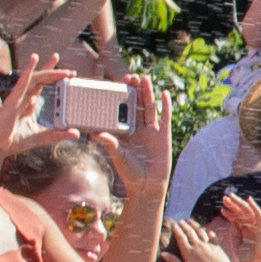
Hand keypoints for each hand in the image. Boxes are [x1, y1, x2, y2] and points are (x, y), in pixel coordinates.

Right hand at [0, 61, 67, 164]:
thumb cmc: (14, 142)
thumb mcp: (41, 137)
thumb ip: (57, 134)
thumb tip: (76, 133)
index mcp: (29, 104)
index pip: (42, 86)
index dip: (54, 78)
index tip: (70, 75)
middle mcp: (23, 98)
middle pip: (39, 79)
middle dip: (53, 70)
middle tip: (70, 70)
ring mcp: (18, 98)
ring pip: (34, 78)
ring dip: (46, 69)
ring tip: (57, 59)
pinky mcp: (12, 100)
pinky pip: (22, 82)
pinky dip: (28, 70)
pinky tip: (34, 59)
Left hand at [113, 73, 171, 187]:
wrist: (147, 185)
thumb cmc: (130, 172)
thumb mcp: (118, 156)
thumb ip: (109, 144)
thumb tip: (95, 134)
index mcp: (125, 131)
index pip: (121, 110)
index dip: (120, 97)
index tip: (115, 84)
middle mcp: (138, 128)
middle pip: (136, 104)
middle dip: (134, 90)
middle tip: (129, 76)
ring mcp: (152, 130)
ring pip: (149, 107)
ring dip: (148, 92)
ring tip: (144, 78)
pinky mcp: (164, 135)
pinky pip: (165, 117)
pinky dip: (165, 106)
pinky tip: (164, 93)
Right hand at [165, 219, 232, 261]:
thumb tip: (163, 253)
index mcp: (189, 252)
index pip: (181, 238)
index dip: (177, 230)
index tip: (174, 225)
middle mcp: (198, 246)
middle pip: (190, 232)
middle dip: (184, 225)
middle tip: (180, 221)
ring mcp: (208, 245)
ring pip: (200, 231)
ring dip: (194, 225)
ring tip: (190, 220)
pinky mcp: (217, 246)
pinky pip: (212, 235)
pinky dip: (208, 231)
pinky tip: (206, 229)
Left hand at [207, 190, 260, 261]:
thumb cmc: (249, 260)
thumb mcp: (237, 246)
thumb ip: (235, 234)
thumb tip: (231, 222)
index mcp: (244, 232)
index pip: (236, 219)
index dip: (229, 213)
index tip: (222, 210)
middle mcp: (251, 227)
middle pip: (241, 213)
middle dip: (232, 205)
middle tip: (224, 198)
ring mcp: (256, 227)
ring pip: (248, 211)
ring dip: (239, 203)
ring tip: (231, 196)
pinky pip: (258, 215)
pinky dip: (255, 207)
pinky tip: (249, 199)